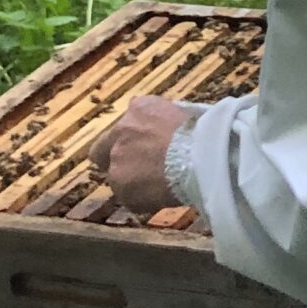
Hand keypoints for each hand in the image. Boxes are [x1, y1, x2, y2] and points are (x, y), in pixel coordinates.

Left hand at [89, 95, 192, 215]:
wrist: (202, 155)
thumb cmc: (205, 135)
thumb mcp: (185, 116)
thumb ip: (164, 123)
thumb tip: (164, 131)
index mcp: (140, 108)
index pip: (123, 125)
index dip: (131, 140)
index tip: (144, 149)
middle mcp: (121, 129)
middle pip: (101, 150)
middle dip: (114, 160)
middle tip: (136, 171)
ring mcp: (117, 157)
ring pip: (117, 176)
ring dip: (133, 181)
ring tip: (159, 187)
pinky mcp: (120, 183)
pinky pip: (129, 197)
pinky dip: (141, 200)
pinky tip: (162, 196)